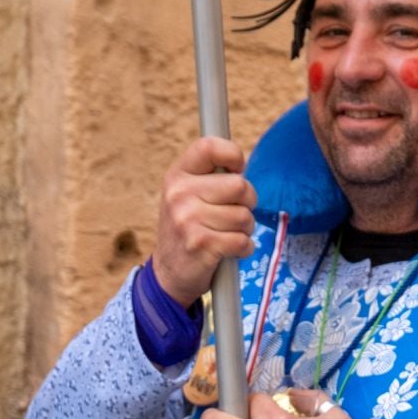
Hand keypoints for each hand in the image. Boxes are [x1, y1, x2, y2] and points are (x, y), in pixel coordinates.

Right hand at [155, 137, 256, 307]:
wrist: (169, 271)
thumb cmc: (190, 227)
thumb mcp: (188, 195)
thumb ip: (211, 176)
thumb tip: (240, 159)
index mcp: (178, 175)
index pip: (209, 146)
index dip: (233, 154)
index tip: (237, 169)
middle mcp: (179, 193)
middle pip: (240, 186)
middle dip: (248, 203)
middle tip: (234, 214)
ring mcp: (187, 219)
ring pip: (245, 216)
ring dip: (245, 229)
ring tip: (226, 234)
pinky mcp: (201, 244)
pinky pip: (243, 241)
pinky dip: (244, 248)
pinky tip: (229, 250)